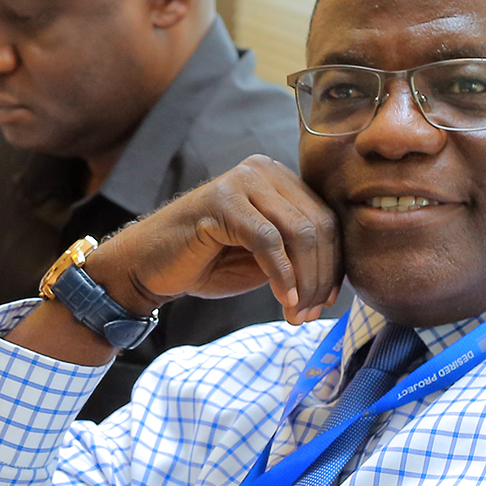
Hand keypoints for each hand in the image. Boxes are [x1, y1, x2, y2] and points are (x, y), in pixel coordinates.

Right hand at [3, 156, 341, 366]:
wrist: (148, 266)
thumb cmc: (205, 263)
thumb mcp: (263, 259)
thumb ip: (297, 257)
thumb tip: (337, 280)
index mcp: (279, 179)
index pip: (327, 220)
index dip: (334, 265)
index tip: (326, 303)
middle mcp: (264, 170)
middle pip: (319, 226)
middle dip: (321, 277)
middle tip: (309, 314)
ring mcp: (242, 181)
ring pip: (299, 233)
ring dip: (304, 281)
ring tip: (295, 313)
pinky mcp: (223, 202)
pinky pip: (268, 241)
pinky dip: (282, 275)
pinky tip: (282, 301)